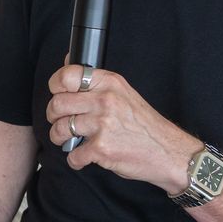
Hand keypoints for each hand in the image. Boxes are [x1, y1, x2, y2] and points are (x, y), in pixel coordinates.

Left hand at [45, 65, 197, 193]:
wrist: (169, 151)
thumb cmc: (144, 125)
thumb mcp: (123, 93)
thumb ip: (95, 82)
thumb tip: (67, 61)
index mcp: (110, 83)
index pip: (67, 75)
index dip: (55, 85)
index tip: (56, 93)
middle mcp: (105, 101)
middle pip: (58, 104)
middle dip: (53, 116)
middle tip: (61, 121)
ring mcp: (103, 125)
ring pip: (60, 129)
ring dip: (60, 138)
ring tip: (71, 140)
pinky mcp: (102, 148)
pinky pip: (72, 155)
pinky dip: (76, 160)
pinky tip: (85, 157)